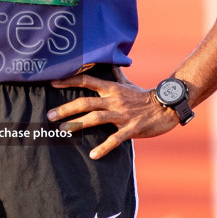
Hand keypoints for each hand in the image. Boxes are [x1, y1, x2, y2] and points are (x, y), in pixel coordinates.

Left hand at [46, 69, 182, 159]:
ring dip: (77, 125)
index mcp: (112, 89)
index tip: (52, 82)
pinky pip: (115, 139)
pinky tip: (93, 155)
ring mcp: (122, 115)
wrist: (166, 108)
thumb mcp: (128, 83)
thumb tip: (109, 62)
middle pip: (86, 102)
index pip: (87, 80)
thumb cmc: (143, 97)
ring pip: (96, 118)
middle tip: (50, 115)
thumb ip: (115, 75)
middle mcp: (114, 100)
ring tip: (62, 130)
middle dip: (66, 109)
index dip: (69, 80)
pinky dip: (104, 147)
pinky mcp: (131, 129)